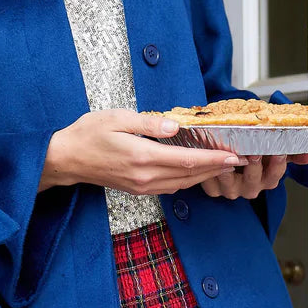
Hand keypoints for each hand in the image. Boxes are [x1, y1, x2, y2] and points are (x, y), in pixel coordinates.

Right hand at [40, 109, 244, 194]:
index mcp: (143, 157)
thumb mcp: (118, 118)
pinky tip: (197, 170)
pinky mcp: (139, 189)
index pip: (188, 160)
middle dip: (217, 168)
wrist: (67, 159)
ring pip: (183, 184)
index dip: (214, 159)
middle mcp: (146, 177)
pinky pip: (171, 186)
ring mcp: (143, 187)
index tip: (234, 155)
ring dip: (205, 175)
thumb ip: (149, 124)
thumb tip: (174, 126)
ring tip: (224, 165)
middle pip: (191, 175)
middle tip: (240, 160)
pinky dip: (188, 179)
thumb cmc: (88, 134)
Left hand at [201, 152, 307, 199]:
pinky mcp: (214, 190)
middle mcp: (251, 188)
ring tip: (229, 156)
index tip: (280, 151)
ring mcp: (232, 190)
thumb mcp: (274, 149)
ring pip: (231, 184)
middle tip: (254, 151)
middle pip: (254, 180)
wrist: (232, 149)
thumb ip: (293, 151)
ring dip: (229, 171)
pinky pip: (211, 186)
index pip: (276, 175)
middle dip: (254, 166)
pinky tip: (210, 162)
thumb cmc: (254, 149)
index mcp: (267, 179)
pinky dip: (210, 175)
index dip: (278, 164)